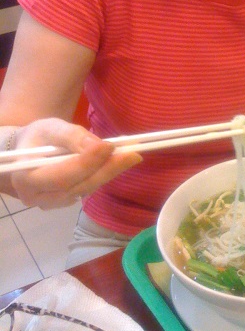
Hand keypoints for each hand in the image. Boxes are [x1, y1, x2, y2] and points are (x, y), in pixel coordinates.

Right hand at [10, 119, 141, 208]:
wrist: (28, 151)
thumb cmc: (38, 136)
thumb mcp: (51, 127)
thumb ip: (72, 136)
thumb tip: (98, 145)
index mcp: (26, 176)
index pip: (61, 175)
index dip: (88, 162)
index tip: (110, 146)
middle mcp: (35, 196)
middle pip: (77, 186)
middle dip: (106, 169)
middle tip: (133, 155)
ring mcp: (49, 203)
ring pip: (84, 190)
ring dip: (108, 173)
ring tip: (130, 157)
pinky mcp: (62, 203)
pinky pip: (85, 190)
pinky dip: (102, 176)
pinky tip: (117, 163)